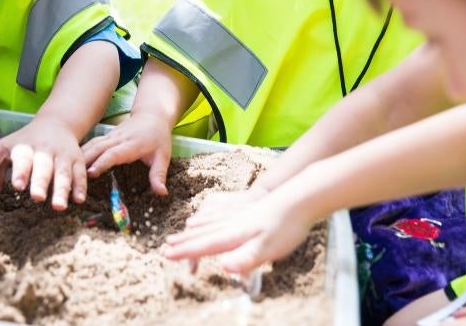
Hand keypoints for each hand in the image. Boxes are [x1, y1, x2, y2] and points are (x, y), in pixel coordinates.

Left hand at [1, 117, 84, 209]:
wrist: (56, 123)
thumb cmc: (25, 141)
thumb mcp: (6, 145)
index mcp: (26, 148)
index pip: (23, 159)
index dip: (21, 172)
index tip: (17, 186)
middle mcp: (46, 151)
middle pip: (44, 167)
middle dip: (41, 182)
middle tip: (37, 198)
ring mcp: (63, 155)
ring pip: (63, 173)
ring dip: (62, 189)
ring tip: (58, 207)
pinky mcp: (77, 160)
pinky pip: (80, 173)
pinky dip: (80, 186)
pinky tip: (79, 200)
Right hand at [82, 112, 172, 194]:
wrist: (153, 115)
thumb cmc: (158, 138)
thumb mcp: (163, 156)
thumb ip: (159, 174)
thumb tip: (162, 193)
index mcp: (132, 144)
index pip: (114, 153)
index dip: (102, 163)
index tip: (91, 173)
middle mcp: (118, 139)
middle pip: (98, 147)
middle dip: (85, 160)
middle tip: (73, 175)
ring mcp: (111, 136)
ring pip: (93, 144)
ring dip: (81, 155)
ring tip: (69, 169)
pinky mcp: (107, 136)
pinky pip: (92, 142)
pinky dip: (82, 150)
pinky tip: (73, 160)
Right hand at [163, 190, 314, 273]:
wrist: (298, 197)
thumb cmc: (286, 226)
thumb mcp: (268, 248)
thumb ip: (245, 258)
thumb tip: (224, 268)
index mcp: (234, 235)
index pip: (205, 246)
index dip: (186, 252)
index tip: (168, 256)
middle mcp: (231, 223)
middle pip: (202, 234)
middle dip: (184, 242)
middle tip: (166, 248)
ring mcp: (237, 214)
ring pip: (208, 223)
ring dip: (192, 231)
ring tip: (179, 233)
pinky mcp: (244, 209)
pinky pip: (216, 212)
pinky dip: (204, 216)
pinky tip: (201, 215)